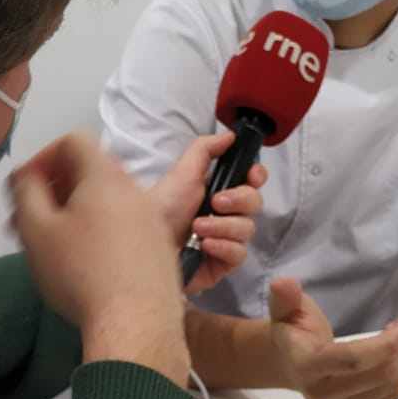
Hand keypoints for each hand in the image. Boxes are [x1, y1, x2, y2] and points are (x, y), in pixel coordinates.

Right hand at [10, 134, 187, 382]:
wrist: (137, 324)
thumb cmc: (82, 274)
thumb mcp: (36, 228)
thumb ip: (25, 191)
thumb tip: (25, 175)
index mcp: (105, 176)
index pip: (73, 142)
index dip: (42, 158)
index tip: (26, 188)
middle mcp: (135, 190)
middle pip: (90, 173)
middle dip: (54, 191)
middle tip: (29, 220)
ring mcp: (152, 220)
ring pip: (106, 203)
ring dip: (75, 215)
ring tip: (52, 247)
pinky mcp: (160, 249)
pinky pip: (124, 227)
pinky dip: (99, 234)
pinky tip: (84, 266)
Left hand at [149, 132, 266, 294]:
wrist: (141, 245)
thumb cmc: (159, 209)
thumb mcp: (181, 173)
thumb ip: (205, 150)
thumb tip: (230, 135)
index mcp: (217, 190)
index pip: (251, 180)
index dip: (256, 175)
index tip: (251, 175)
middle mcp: (223, 215)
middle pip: (254, 203)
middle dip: (239, 199)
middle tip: (215, 201)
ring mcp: (224, 239)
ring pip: (247, 229)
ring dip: (223, 226)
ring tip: (196, 227)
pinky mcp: (221, 263)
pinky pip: (239, 254)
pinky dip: (223, 246)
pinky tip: (203, 244)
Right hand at [267, 277, 397, 398]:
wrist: (289, 362)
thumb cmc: (293, 330)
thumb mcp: (286, 308)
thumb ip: (286, 296)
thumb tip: (282, 283)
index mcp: (305, 366)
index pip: (354, 360)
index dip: (385, 344)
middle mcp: (320, 395)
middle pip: (378, 375)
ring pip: (388, 386)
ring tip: (397, 338)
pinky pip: (390, 397)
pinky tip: (391, 357)